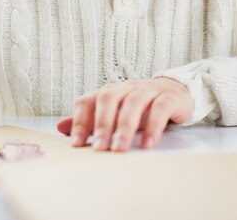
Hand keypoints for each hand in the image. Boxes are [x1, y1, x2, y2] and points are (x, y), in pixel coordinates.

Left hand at [56, 77, 192, 151]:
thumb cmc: (140, 106)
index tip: (76, 144)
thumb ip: (89, 120)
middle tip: (100, 147)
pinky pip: (159, 109)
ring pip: (133, 103)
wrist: (175, 92)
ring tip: (120, 148)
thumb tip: (60, 127)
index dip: (79, 121)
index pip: (88, 100)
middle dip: (102, 123)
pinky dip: (153, 127)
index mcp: (109, 92)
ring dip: (125, 126)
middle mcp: (126, 87)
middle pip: (109, 98)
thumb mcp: (114, 113)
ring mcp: (148, 90)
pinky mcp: (168, 98)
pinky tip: (148, 144)